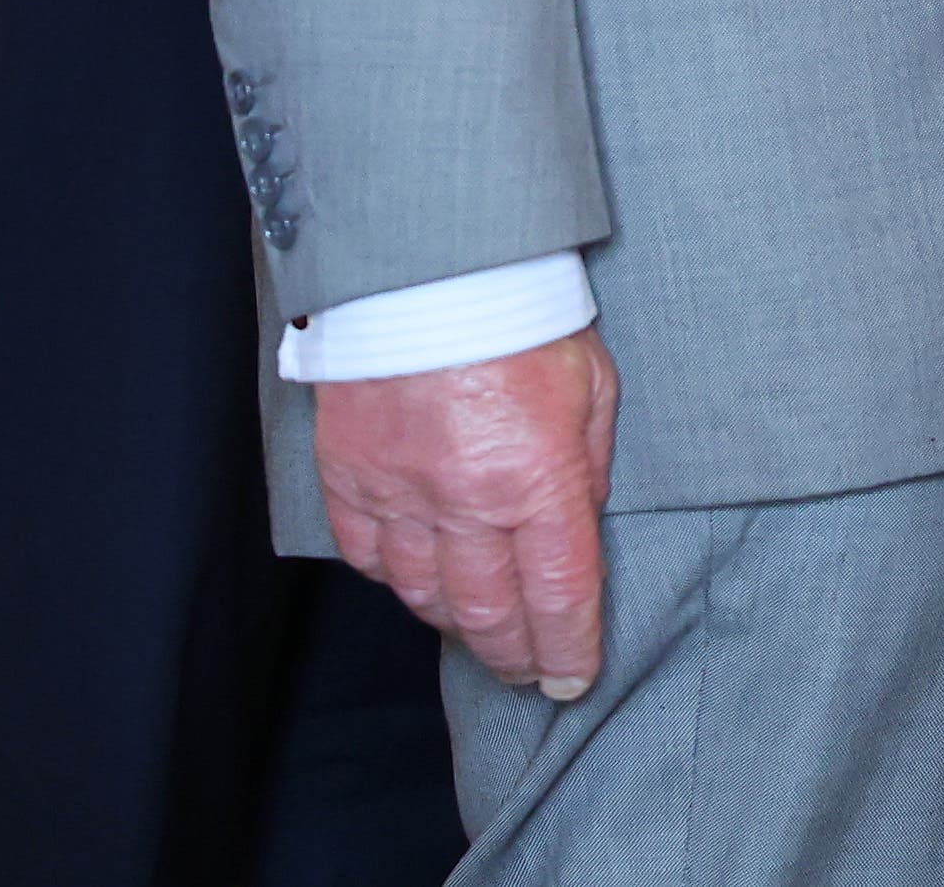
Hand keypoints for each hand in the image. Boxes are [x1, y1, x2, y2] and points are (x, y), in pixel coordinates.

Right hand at [315, 328, 619, 699]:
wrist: (429, 266)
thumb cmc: (522, 314)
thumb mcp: (592, 385)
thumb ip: (587, 463)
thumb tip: (581, 520)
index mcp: (537, 478)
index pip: (559, 592)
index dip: (569, 646)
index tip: (574, 676)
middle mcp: (465, 499)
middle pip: (489, 611)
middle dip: (515, 655)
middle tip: (531, 673)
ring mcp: (400, 492)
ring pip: (425, 594)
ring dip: (458, 626)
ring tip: (482, 635)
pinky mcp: (350, 475)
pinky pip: (369, 555)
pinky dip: (396, 581)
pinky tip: (419, 585)